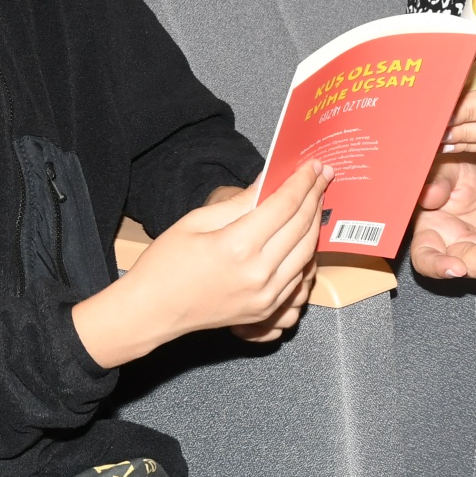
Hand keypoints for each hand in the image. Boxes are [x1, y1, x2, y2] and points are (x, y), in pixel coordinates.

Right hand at [71, 161, 330, 366]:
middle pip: (302, 227)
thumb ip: (239, 202)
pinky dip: (306, 253)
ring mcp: (265, 296)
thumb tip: (268, 181)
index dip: (302, 181)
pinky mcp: (266, 310)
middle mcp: (258, 273)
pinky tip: (303, 235)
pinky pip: (299, 277)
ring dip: (315, 224)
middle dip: (315, 197)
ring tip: (315, 201)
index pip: (284, 205)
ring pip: (308, 253)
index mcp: (237, 246)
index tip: (313, 166)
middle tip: (322, 176)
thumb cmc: (167, 263)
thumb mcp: (196, 220)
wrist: (153, 311)